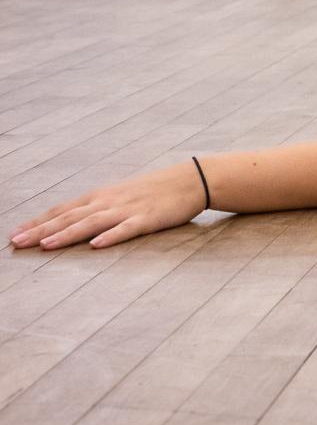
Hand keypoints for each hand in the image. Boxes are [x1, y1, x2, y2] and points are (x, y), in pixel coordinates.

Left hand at [9, 162, 207, 250]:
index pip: (62, 210)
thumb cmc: (154, 189)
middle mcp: (108, 201)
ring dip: (67, 234)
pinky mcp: (148, 218)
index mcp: (100, 196)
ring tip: (46, 245)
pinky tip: (97, 244)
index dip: (37, 221)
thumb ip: (97, 208)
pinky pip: (127, 228)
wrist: (190, 179)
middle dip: (40, 230)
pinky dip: (111, 236)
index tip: (14, 233)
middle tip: (16, 243)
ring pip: (92, 223)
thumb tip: (72, 222)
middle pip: (70, 217)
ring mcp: (128, 209)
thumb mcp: (120, 195)